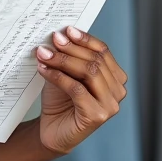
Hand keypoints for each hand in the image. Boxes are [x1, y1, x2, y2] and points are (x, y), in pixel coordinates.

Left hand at [35, 27, 126, 153]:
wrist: (52, 130)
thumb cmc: (60, 100)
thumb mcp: (65, 72)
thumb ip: (68, 56)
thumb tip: (60, 35)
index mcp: (115, 78)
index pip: (103, 52)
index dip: (85, 39)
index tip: (66, 30)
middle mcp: (118, 91)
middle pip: (95, 61)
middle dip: (70, 49)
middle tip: (51, 40)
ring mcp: (110, 105)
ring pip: (88, 73)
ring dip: (63, 60)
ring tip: (43, 54)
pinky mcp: (97, 116)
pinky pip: (77, 89)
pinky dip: (58, 76)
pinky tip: (43, 69)